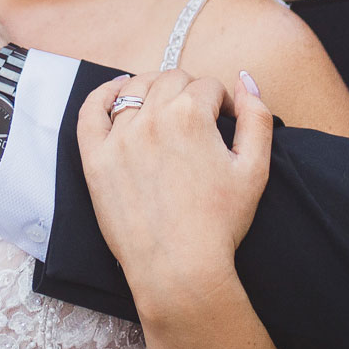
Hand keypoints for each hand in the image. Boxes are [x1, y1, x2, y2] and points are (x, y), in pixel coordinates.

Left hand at [76, 68, 274, 321]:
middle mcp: (151, 118)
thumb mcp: (255, 169)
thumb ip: (257, 118)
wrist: (178, 268)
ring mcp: (119, 137)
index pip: (208, 87)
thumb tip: (243, 81)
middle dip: (190, 92)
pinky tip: (115, 91)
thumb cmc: (218, 223)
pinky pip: (91, 111)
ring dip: (152, 89)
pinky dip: (102, 94)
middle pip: (171, 80)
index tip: (223, 122)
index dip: (221, 103)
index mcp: (191, 115)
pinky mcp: (95, 158)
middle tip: (196, 119)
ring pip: (134, 89)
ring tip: (162, 107)